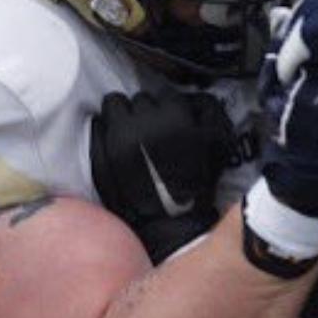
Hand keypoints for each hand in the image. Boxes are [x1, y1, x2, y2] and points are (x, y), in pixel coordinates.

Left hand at [90, 90, 233, 263]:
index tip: (173, 125)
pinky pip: (98, 124)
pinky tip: (115, 142)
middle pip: (140, 98)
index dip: (171, 110)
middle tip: (154, 132)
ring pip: (115, 104)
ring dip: (124, 115)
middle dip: (147, 112)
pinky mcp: (99, 151)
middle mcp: (142, 122)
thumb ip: (208, 109)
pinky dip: (105, 129)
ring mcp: (116, 136)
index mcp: (173, 116)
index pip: (167, 96)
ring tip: (132, 134)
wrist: (169, 222)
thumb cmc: (197, 183)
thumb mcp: (219, 142)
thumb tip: (191, 96)